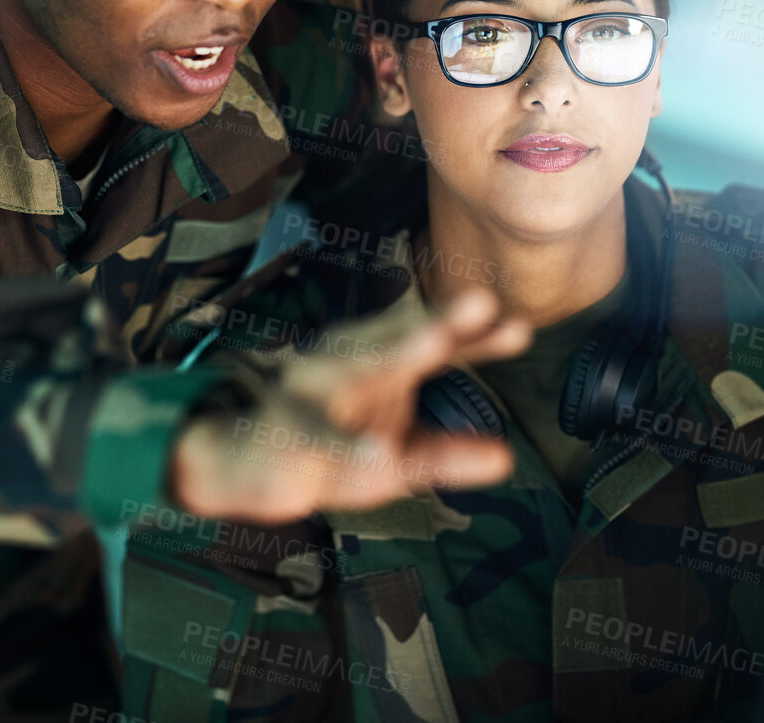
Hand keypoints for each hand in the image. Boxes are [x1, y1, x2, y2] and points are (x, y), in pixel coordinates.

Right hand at [168, 288, 530, 522]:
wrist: (243, 459)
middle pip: (400, 338)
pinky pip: (322, 437)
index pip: (434, 341)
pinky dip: (349, 443)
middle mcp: (350, 362)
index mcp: (378, 361)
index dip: (476, 334)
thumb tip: (506, 460)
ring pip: (358, 367)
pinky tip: (378, 455)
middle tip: (481, 302)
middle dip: (439, 321)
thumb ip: (447, 449)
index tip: (520, 327)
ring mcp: (317, 391)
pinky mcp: (291, 431)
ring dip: (396, 350)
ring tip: (435, 340)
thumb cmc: (328, 441)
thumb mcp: (394, 451)